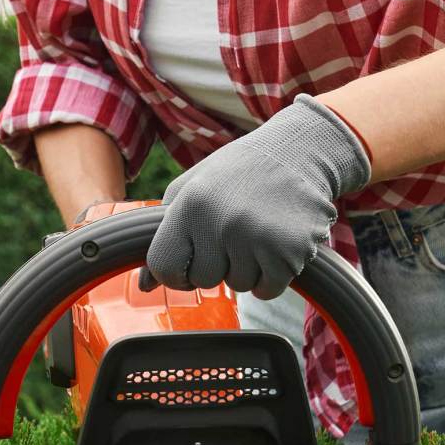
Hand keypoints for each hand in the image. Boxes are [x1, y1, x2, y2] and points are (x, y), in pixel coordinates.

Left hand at [141, 95, 370, 299]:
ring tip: (258, 232)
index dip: (174, 272)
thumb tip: (144, 285)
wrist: (300, 152)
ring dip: (247, 268)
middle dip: (217, 264)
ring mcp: (257, 239)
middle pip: (204, 279)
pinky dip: (271, 277)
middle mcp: (221, 222)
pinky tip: (275, 246)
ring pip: (239, 286)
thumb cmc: (240, 172)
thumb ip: (164, 233)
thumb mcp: (192, 188)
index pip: (163, 266)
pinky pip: (267, 291)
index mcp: (191, 204)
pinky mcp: (289, 253)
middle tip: (234, 233)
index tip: (189, 262)